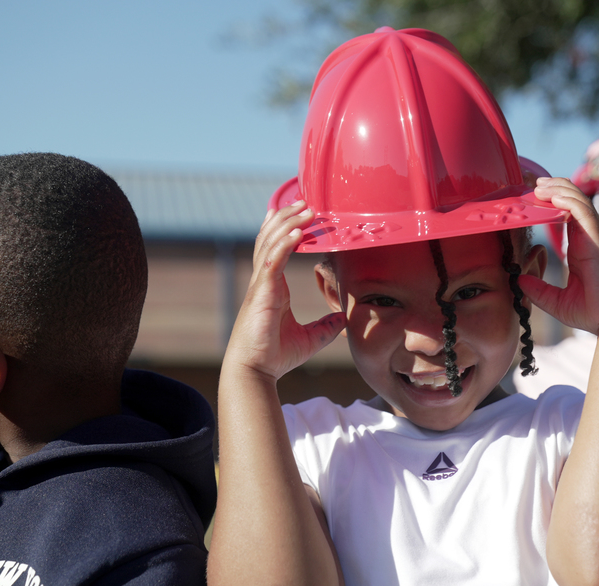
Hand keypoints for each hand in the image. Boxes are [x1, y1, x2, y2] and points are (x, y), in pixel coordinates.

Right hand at [224, 201, 346, 379]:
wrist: (256, 370)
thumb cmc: (275, 355)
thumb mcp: (310, 339)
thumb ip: (325, 327)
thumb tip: (342, 319)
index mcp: (272, 288)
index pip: (276, 249)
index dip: (286, 229)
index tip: (299, 214)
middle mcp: (265, 281)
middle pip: (272, 239)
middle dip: (288, 217)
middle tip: (305, 201)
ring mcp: (261, 285)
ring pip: (271, 243)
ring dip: (289, 223)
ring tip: (306, 208)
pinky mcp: (262, 292)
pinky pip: (272, 260)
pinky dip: (284, 243)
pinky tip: (297, 230)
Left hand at [521, 178, 598, 334]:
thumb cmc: (591, 312)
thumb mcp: (555, 301)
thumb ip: (538, 290)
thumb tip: (519, 280)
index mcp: (580, 250)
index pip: (567, 217)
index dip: (554, 203)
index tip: (536, 196)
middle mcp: (587, 240)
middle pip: (574, 203)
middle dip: (556, 189)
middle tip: (535, 183)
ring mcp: (593, 239)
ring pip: (579, 202)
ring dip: (560, 189)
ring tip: (540, 184)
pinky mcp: (597, 242)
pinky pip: (584, 213)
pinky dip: (569, 201)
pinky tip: (553, 196)